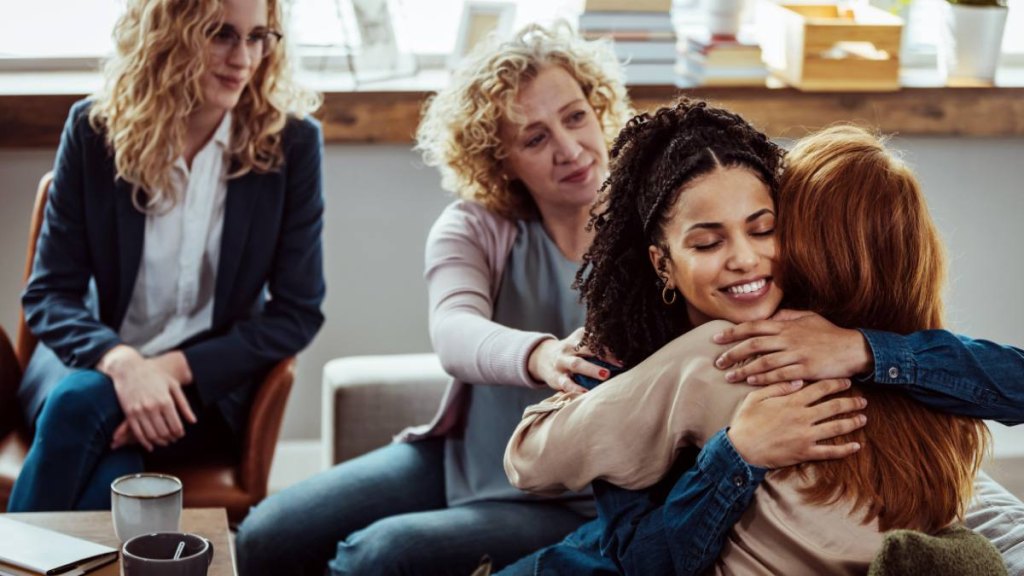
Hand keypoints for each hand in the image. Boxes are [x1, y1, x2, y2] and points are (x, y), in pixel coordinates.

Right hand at [98, 346, 197, 451]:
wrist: (129, 369)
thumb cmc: (155, 375)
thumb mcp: (173, 386)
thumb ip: (184, 404)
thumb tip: (193, 421)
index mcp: (165, 401)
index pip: (175, 425)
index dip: (179, 433)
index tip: (180, 434)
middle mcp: (152, 408)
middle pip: (164, 432)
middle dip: (170, 438)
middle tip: (173, 439)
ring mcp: (139, 411)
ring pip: (151, 435)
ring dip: (159, 442)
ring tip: (164, 442)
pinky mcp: (129, 414)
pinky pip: (138, 433)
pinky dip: (144, 442)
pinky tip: (150, 445)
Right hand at [527, 327, 617, 393]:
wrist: (542, 358)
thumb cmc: (572, 352)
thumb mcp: (580, 342)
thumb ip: (597, 344)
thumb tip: (625, 349)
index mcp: (578, 338)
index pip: (594, 338)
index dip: (609, 346)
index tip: (623, 355)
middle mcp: (569, 348)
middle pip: (586, 348)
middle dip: (603, 355)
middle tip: (619, 363)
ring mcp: (562, 362)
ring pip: (577, 364)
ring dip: (592, 370)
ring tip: (606, 375)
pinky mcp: (556, 377)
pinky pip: (566, 383)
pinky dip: (576, 389)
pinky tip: (586, 393)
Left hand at [712, 310, 873, 384]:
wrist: (853, 348)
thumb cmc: (829, 333)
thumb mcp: (807, 317)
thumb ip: (786, 316)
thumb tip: (768, 317)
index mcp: (786, 326)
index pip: (753, 327)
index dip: (732, 332)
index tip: (716, 339)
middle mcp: (788, 339)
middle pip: (753, 344)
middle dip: (732, 353)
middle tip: (718, 362)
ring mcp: (797, 355)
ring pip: (763, 362)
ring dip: (744, 370)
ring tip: (729, 376)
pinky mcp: (805, 370)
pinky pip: (779, 375)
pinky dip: (763, 379)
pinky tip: (751, 382)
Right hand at [727, 378, 866, 468]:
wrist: (741, 449)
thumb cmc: (746, 421)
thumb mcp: (756, 397)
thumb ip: (778, 386)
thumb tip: (798, 380)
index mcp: (792, 401)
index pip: (820, 388)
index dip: (836, 383)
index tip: (847, 381)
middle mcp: (803, 417)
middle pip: (834, 406)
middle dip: (851, 402)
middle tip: (862, 400)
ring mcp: (806, 436)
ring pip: (836, 427)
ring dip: (852, 422)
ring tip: (863, 418)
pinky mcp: (805, 452)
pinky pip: (829, 451)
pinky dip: (845, 449)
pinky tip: (856, 446)